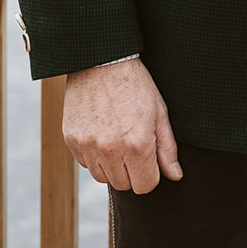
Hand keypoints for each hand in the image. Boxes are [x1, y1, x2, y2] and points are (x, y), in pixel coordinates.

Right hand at [63, 57, 181, 192]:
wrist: (101, 61)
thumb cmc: (135, 84)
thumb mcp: (159, 113)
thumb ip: (167, 148)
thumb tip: (175, 175)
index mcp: (137, 144)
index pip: (145, 186)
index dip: (151, 175)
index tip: (150, 160)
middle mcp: (110, 149)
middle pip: (123, 185)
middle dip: (132, 172)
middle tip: (134, 148)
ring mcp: (88, 145)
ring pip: (102, 177)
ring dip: (112, 166)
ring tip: (118, 140)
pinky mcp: (71, 139)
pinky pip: (85, 163)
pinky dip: (95, 156)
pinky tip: (102, 134)